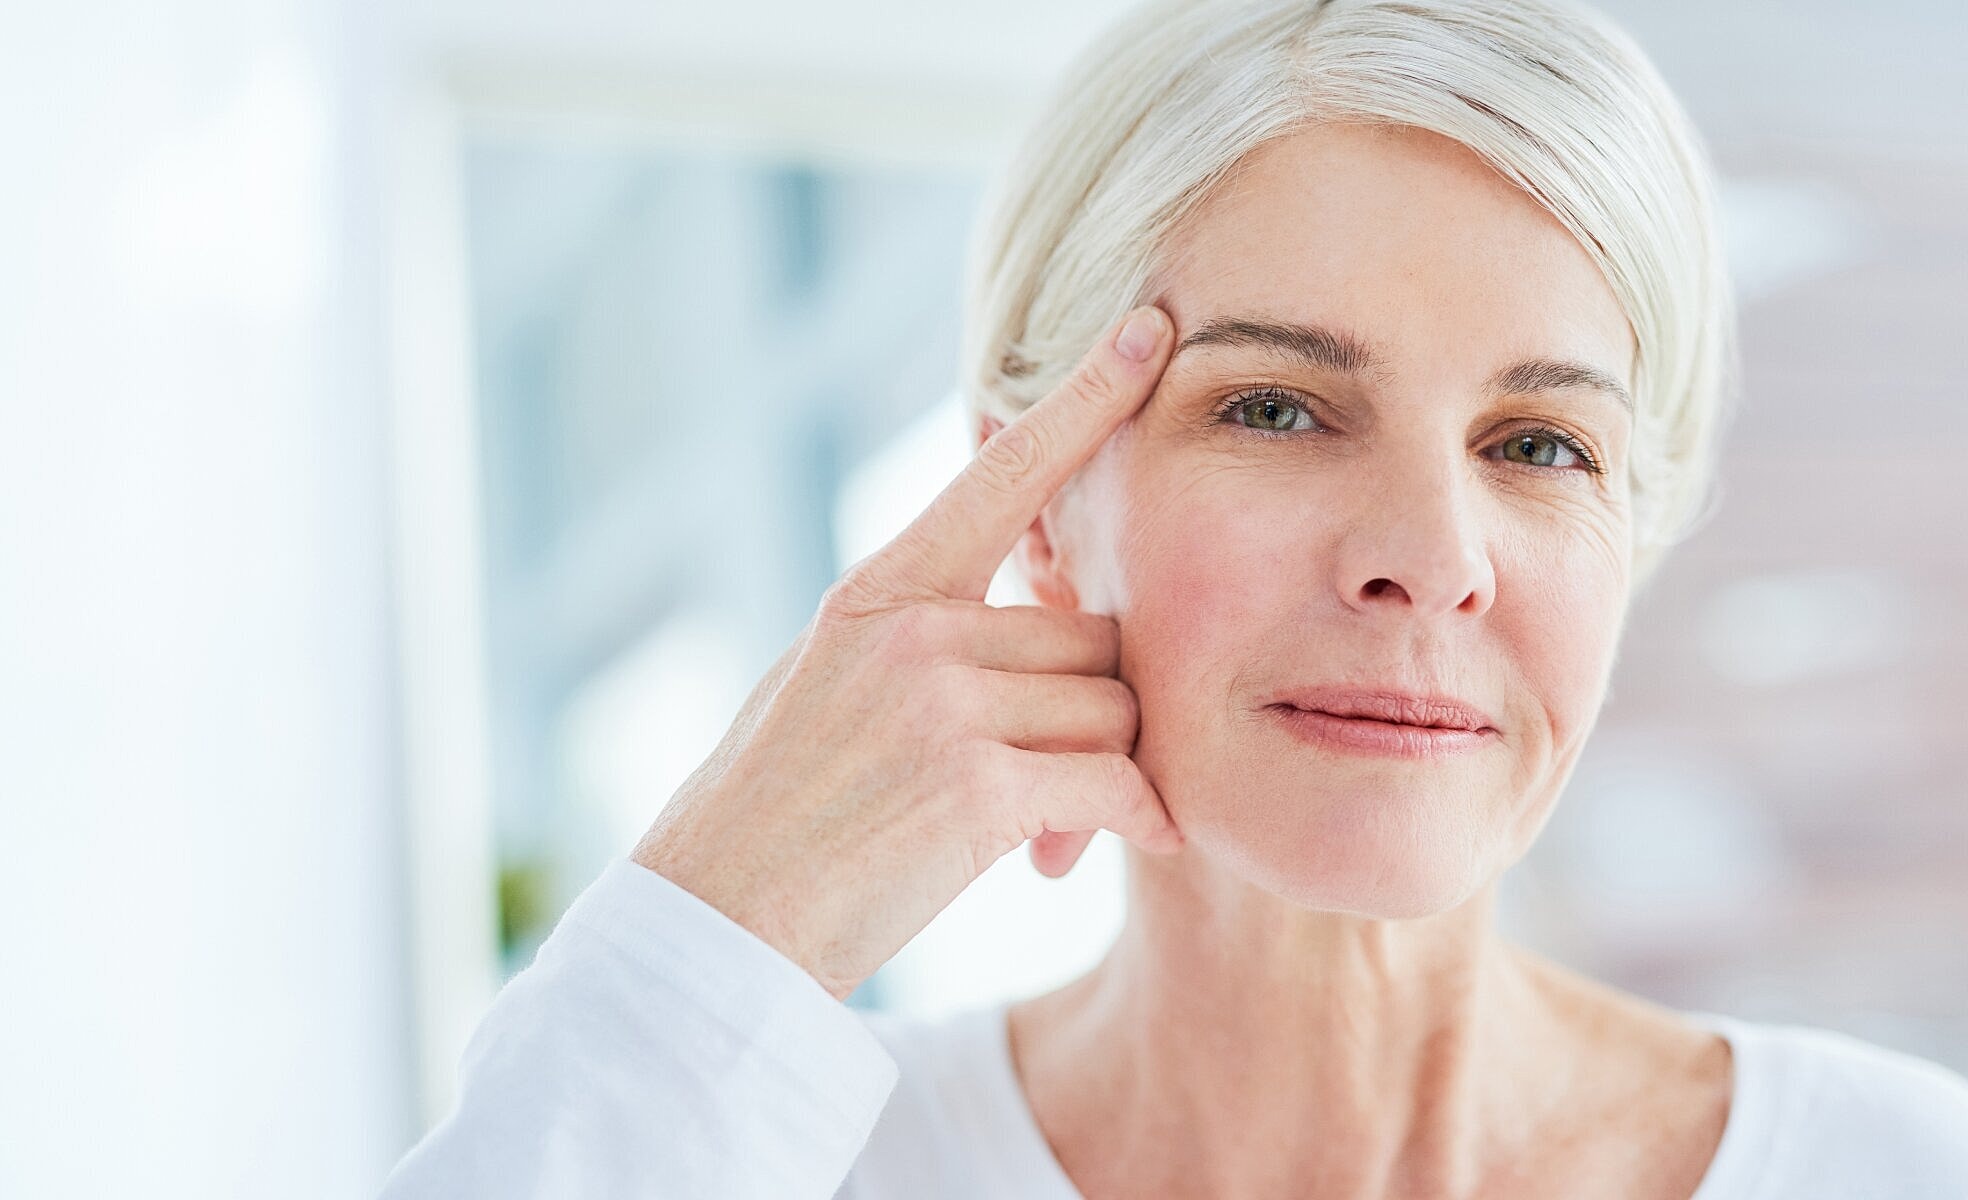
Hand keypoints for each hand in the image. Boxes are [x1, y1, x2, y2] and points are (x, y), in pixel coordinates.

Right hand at [630, 306, 1181, 1000]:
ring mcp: (945, 699)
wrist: (720, 920)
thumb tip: (1035, 615)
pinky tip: (1100, 850)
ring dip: (1100, 774)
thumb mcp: (829, 681)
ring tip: (1040, 833)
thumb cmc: (782, 809)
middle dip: (1092, 708)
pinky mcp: (978, 782)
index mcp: (880, 591)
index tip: (1152, 329)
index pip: (1002, 472)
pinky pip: (1114, 780)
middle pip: (1092, 636)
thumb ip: (922, 632)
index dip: (1085, 399)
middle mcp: (915, 628)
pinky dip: (1131, 820)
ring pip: (1112, 709)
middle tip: (1054, 778)